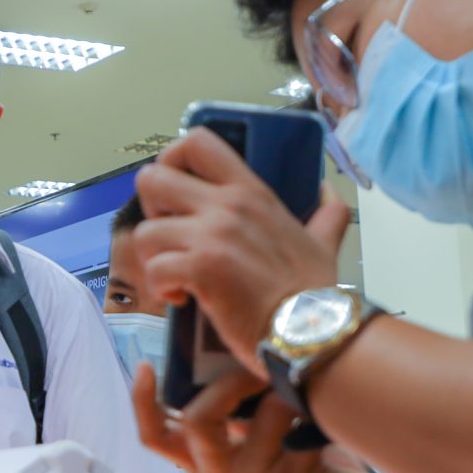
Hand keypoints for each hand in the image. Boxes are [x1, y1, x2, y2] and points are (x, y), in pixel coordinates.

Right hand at [130, 362, 397, 472]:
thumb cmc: (312, 471)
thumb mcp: (261, 442)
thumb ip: (237, 415)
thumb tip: (229, 357)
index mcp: (208, 466)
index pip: (156, 437)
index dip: (142, 401)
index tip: (145, 365)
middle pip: (195, 419)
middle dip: (228, 383)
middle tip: (258, 371)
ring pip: (250, 415)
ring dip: (282, 394)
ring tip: (306, 399)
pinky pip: (292, 423)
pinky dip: (311, 410)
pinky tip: (327, 422)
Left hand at [134, 129, 348, 370]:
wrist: (311, 330)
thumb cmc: (314, 292)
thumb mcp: (323, 242)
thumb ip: (324, 214)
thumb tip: (327, 191)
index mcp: (250, 192)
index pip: (196, 142)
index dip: (171, 160)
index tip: (177, 194)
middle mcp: (227, 205)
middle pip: (151, 178)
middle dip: (150, 209)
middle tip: (170, 237)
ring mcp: (212, 235)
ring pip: (145, 231)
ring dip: (153, 259)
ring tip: (175, 277)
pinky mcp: (200, 269)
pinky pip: (153, 268)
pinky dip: (159, 288)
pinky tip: (181, 298)